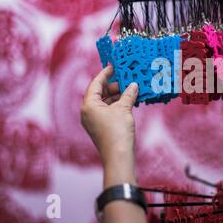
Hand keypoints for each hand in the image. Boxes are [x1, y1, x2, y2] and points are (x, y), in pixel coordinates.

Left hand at [81, 65, 138, 185]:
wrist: (119, 156)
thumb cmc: (118, 131)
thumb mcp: (124, 109)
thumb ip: (128, 94)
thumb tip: (133, 85)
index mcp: (88, 105)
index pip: (95, 84)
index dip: (105, 74)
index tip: (113, 66)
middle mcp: (88, 112)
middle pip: (100, 92)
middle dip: (114, 86)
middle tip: (128, 80)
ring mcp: (94, 120)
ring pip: (106, 102)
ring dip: (118, 96)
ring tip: (132, 90)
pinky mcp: (102, 127)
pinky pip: (109, 110)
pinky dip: (118, 105)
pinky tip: (130, 102)